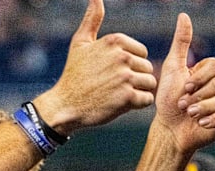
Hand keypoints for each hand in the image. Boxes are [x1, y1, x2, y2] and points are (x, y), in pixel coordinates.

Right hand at [34, 0, 156, 134]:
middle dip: (135, 79)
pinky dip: (137, 104)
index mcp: (115, 40)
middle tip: (114, 87)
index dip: (130, 65)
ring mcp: (125, 77)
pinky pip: (147, 99)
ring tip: (118, 95)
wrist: (65, 105)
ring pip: (150, 83)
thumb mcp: (80, 43)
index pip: (141, 52)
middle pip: (147, 68)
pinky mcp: (127, 97)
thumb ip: (92, 20)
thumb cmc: (74, 75)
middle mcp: (122, 56)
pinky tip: (121, 104)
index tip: (112, 73)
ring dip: (138, 91)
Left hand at [154, 13, 214, 153]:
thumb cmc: (169, 100)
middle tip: (184, 105)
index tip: (183, 89)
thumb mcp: (172, 69)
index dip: (199, 78)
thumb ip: (181, 44)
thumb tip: (184, 15)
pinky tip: (202, 123)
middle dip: (200, 95)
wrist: (170, 129)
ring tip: (191, 115)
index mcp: (212, 71)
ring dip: (206, 107)